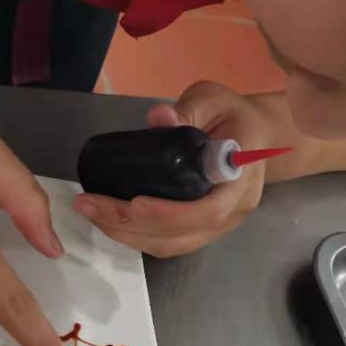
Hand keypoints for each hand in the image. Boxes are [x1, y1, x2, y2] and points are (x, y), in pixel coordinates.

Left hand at [72, 81, 276, 256]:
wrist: (255, 135)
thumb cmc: (232, 115)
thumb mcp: (211, 100)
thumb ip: (187, 110)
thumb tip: (158, 118)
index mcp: (240, 176)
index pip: (211, 209)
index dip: (173, 214)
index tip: (135, 203)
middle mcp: (234, 210)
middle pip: (184, 232)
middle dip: (133, 224)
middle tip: (90, 205)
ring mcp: (221, 225)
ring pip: (174, 245)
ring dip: (129, 235)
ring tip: (93, 214)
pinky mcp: (204, 231)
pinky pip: (171, 243)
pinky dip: (137, 237)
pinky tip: (110, 221)